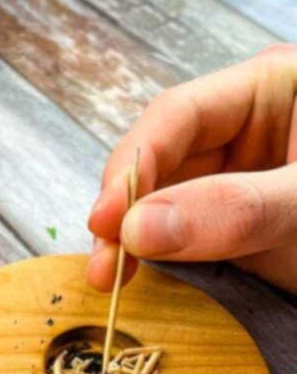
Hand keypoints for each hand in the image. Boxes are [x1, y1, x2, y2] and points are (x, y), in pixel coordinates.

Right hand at [88, 44, 296, 294]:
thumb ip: (238, 210)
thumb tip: (136, 229)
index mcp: (269, 90)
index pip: (178, 116)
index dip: (133, 165)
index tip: (104, 219)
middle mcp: (244, 134)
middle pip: (161, 161)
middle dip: (124, 212)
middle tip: (104, 265)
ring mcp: (238, 185)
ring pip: (165, 206)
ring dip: (133, 243)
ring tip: (111, 282)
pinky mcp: (238, 233)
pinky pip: (186, 242)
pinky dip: (160, 264)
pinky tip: (140, 284)